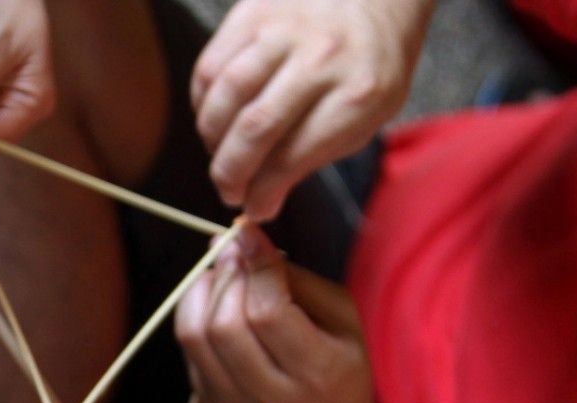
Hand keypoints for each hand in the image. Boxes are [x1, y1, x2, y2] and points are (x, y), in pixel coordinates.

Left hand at [175, 225, 374, 402]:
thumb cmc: (339, 372)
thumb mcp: (344, 323)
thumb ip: (299, 281)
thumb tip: (246, 242)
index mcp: (318, 374)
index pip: (270, 314)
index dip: (256, 266)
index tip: (249, 234)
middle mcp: (272, 397)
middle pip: (226, 325)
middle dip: (227, 277)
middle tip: (235, 252)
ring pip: (196, 336)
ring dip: (203, 292)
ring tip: (224, 273)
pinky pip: (189, 349)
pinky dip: (195, 314)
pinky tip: (216, 301)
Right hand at [192, 0, 431, 219]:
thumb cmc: (373, 60)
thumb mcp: (369, 114)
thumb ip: (316, 155)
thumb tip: (261, 201)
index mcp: (360, 93)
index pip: (292, 157)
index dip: (262, 193)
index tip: (252, 208)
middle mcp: (323, 57)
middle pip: (253, 129)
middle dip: (230, 173)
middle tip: (228, 191)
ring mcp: (286, 28)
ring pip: (225, 95)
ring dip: (211, 138)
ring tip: (219, 153)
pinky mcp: (254, 10)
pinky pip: (210, 65)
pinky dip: (203, 101)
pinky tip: (215, 116)